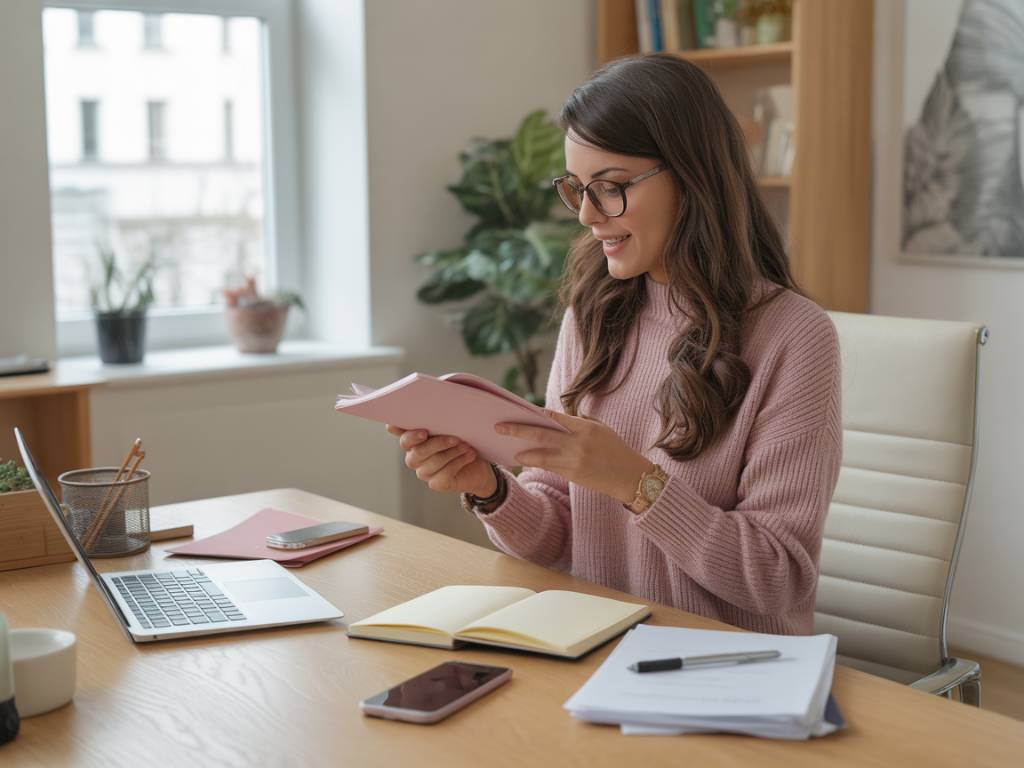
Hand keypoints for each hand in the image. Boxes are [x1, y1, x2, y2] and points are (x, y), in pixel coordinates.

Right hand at [385, 425, 496, 496]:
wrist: (479, 465)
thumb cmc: (463, 440)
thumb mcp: (454, 427)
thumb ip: (442, 419)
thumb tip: (443, 406)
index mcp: (414, 438)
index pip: (401, 434)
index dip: (401, 431)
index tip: (421, 430)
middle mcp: (414, 456)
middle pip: (417, 451)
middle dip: (436, 444)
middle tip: (455, 438)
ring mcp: (424, 471)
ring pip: (432, 463)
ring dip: (452, 452)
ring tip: (466, 445)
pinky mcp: (436, 483)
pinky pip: (444, 475)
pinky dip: (458, 463)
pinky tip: (469, 455)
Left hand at [496, 410, 653, 503]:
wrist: (630, 476)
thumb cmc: (616, 449)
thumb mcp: (601, 429)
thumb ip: (578, 424)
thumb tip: (556, 419)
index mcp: (584, 427)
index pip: (554, 417)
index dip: (535, 413)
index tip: (519, 409)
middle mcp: (577, 443)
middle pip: (541, 434)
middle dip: (518, 430)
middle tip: (499, 427)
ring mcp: (573, 461)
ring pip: (541, 455)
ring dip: (524, 453)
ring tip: (510, 451)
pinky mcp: (572, 475)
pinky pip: (549, 467)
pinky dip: (537, 463)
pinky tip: (525, 461)